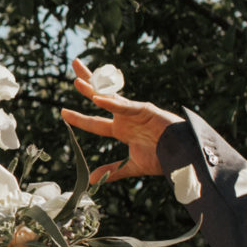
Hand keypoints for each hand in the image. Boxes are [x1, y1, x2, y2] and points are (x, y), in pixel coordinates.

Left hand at [60, 57, 183, 184]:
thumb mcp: (132, 165)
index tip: (63, 112)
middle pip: (100, 97)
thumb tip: (92, 179)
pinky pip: (125, 106)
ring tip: (77, 79)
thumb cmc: (163, 158)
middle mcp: (125, 117)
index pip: (95, 122)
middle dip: (87, 82)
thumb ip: (113, 170)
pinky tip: (97, 99)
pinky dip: (111, 103)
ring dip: (94, 88)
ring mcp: (134, 112)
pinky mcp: (145, 110)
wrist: (183, 156)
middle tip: (74, 66)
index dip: (78, 118)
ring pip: (110, 96)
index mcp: (122, 130)